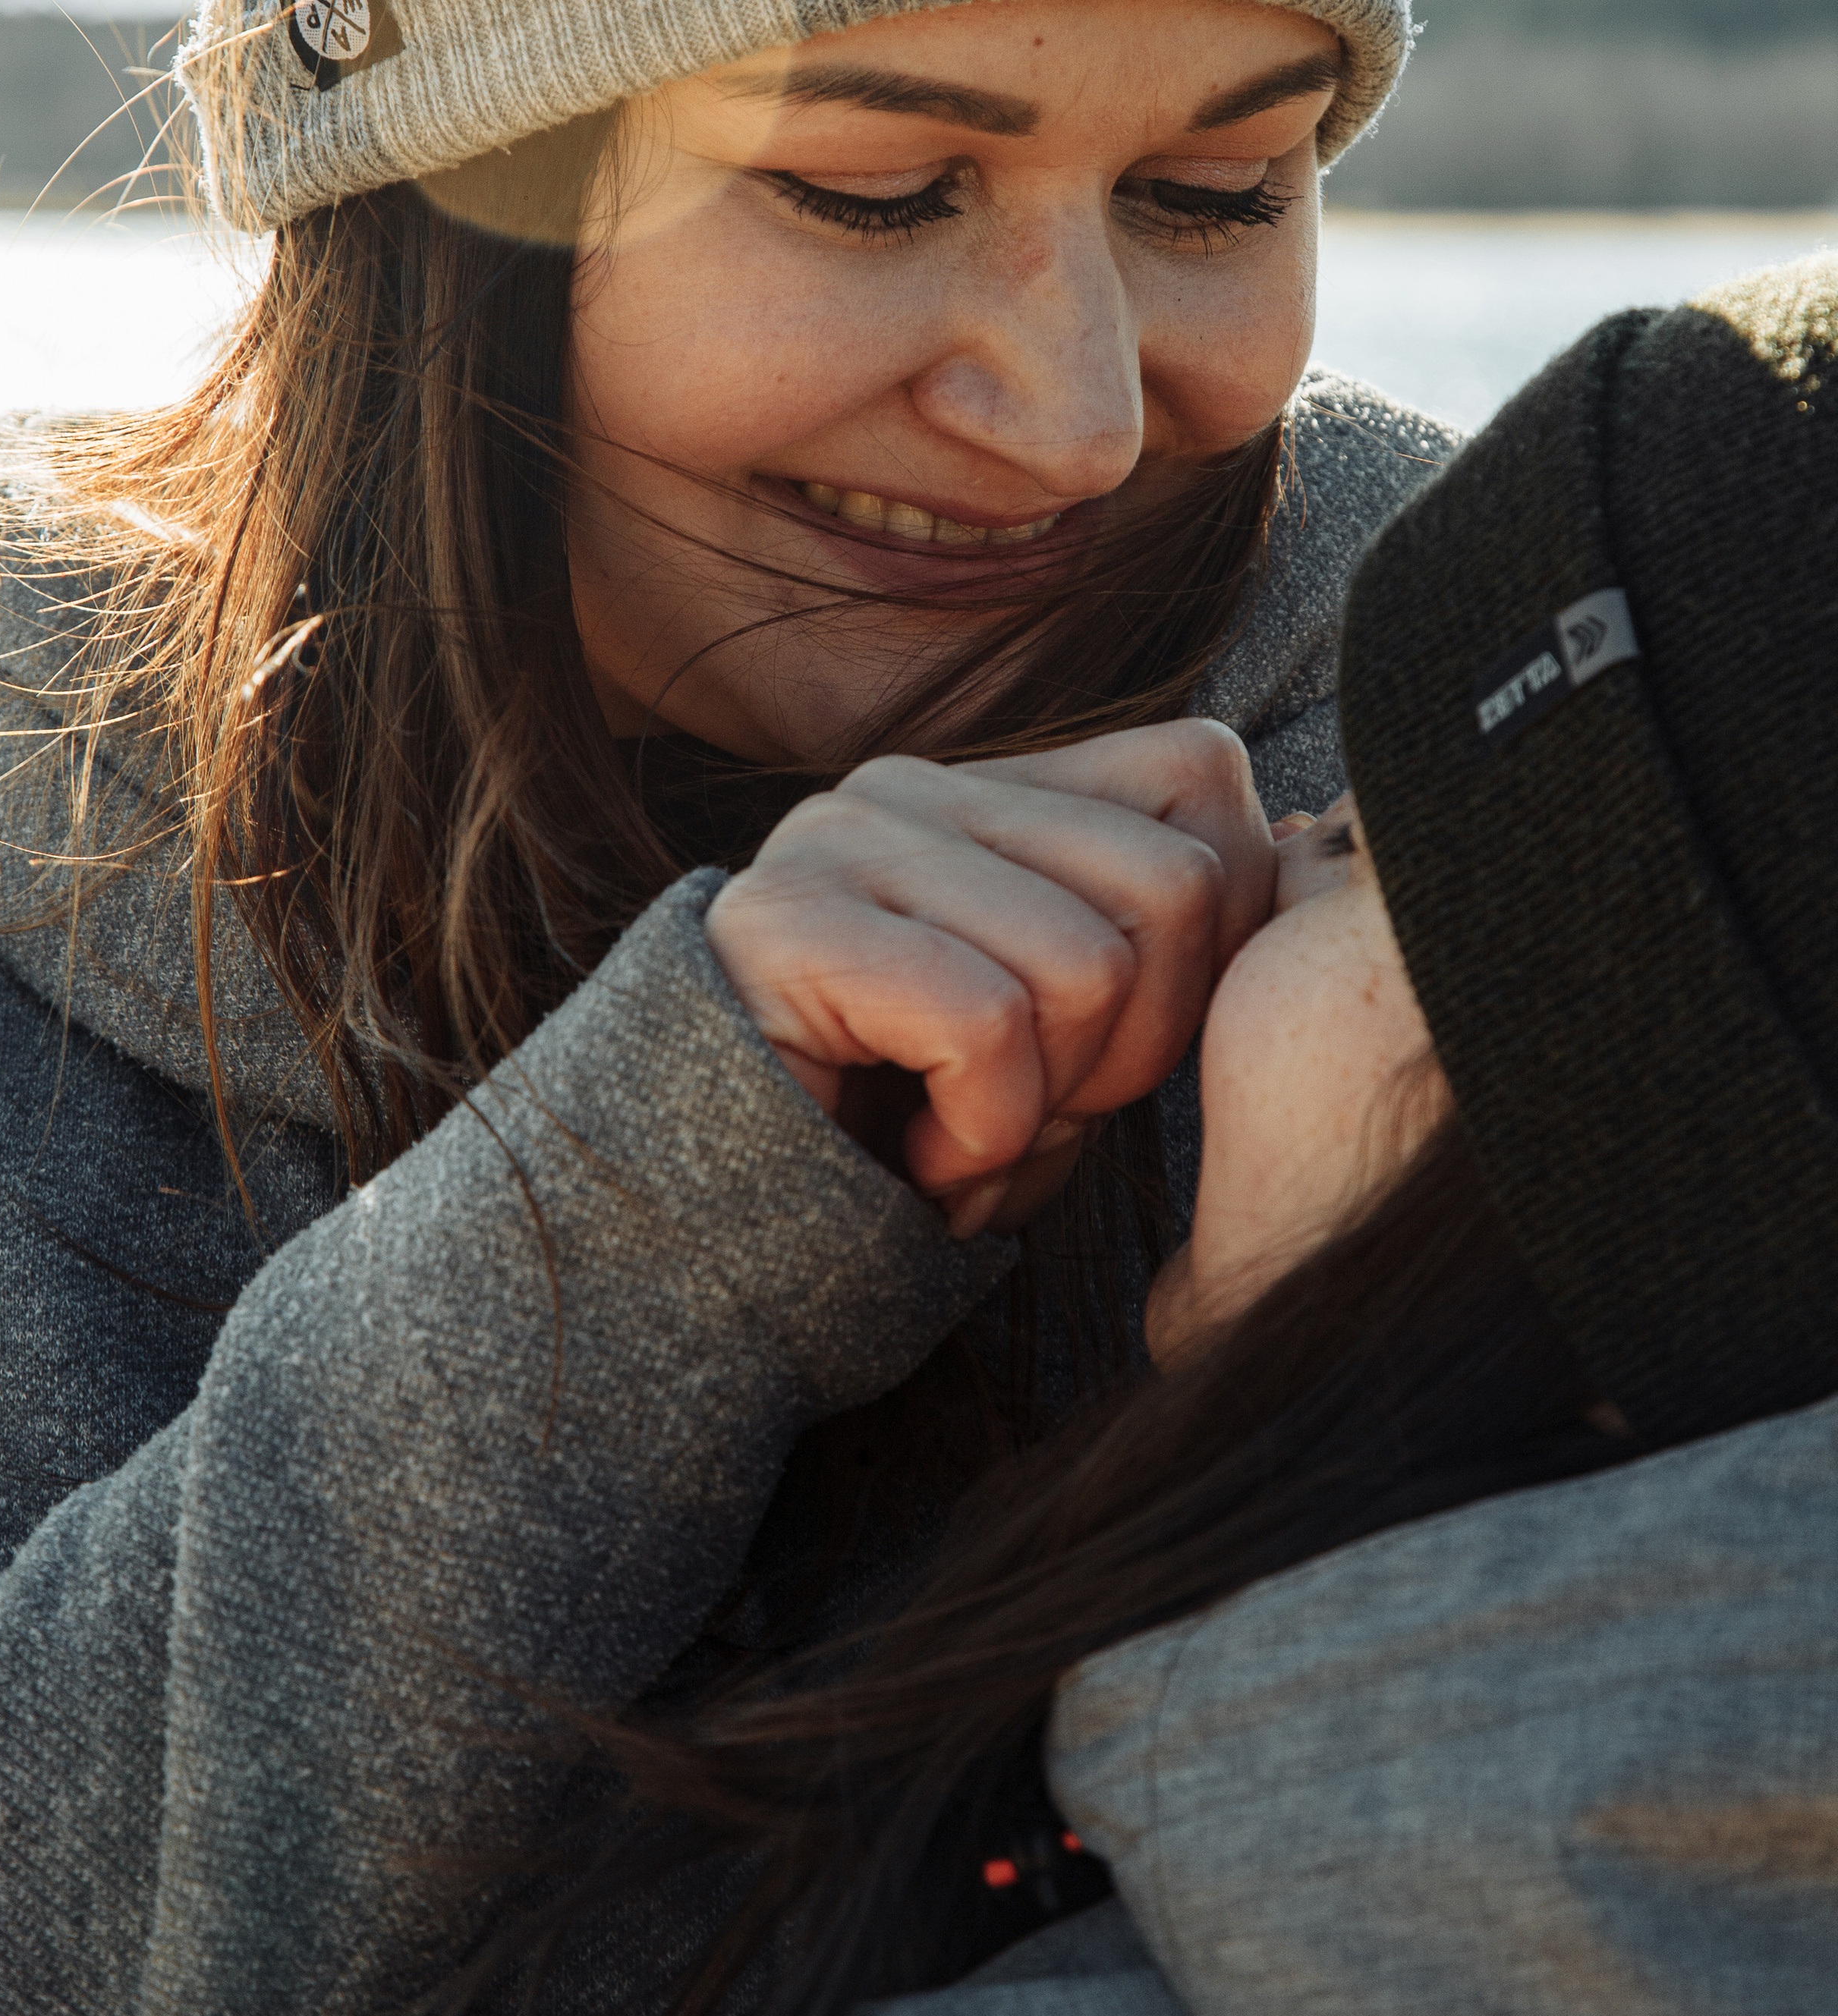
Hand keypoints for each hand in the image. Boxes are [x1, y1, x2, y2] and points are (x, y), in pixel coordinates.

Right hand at [704, 722, 1273, 1233]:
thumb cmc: (911, 1136)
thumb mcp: (1074, 1036)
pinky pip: (987, 1027)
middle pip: (1177, 883)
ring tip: (961, 1135)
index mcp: (992, 789)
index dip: (1213, 941)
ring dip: (1048, 1106)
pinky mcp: (787, 924)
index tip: (1117, 1051)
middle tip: (1034, 1112)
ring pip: (1090, 965)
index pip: (1203, 777)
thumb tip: (1308, 851)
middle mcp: (914, 786)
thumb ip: (1165, 942)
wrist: (708, 1238)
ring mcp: (842, 840)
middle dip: (1138, 1048)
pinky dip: (977, 1134)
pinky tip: (914, 1156)